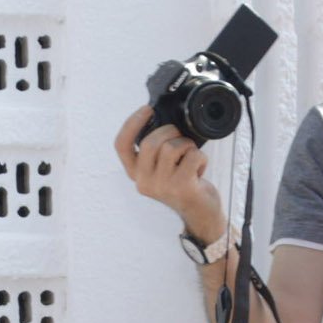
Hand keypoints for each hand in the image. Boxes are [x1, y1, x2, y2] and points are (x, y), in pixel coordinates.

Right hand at [115, 105, 227, 238]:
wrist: (201, 214)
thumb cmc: (183, 184)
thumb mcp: (161, 168)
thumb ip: (154, 149)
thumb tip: (158, 118)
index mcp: (136, 174)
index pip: (121, 145)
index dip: (132, 123)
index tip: (147, 109)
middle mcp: (144, 182)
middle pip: (150, 142)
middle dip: (169, 131)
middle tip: (180, 137)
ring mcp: (162, 186)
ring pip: (171, 147)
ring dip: (187, 145)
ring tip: (190, 157)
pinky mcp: (182, 187)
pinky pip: (192, 156)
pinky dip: (201, 158)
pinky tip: (200, 169)